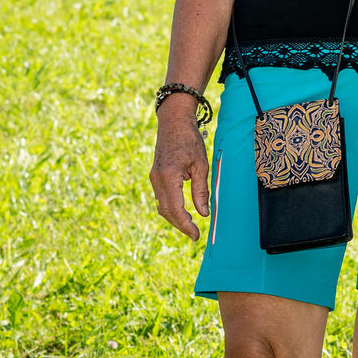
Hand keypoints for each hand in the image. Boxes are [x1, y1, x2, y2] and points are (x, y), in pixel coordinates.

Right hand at [148, 106, 211, 240]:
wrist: (174, 122)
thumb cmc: (190, 140)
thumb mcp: (201, 165)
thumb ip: (200, 191)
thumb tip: (203, 213)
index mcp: (169, 177)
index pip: (176, 209)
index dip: (186, 225)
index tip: (196, 235)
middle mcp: (157, 179)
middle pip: (166, 211)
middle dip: (180, 225)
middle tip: (195, 235)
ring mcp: (153, 178)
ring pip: (162, 206)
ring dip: (174, 218)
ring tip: (190, 226)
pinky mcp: (155, 176)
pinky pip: (161, 198)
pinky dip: (170, 207)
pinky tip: (182, 212)